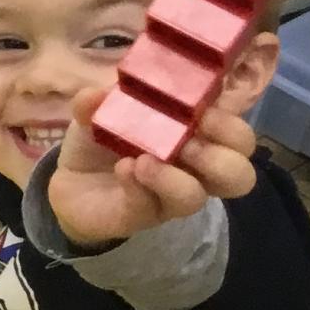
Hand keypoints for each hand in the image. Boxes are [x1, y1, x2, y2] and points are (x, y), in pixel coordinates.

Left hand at [46, 86, 257, 246]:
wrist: (69, 183)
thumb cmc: (103, 141)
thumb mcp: (98, 112)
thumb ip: (98, 99)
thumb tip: (96, 94)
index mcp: (198, 139)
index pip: (239, 138)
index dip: (231, 126)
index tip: (202, 111)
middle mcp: (194, 172)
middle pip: (240, 175)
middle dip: (219, 156)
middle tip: (186, 142)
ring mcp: (169, 198)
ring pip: (196, 198)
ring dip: (174, 177)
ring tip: (145, 159)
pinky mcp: (141, 215)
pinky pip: (148, 205)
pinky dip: (137, 184)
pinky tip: (123, 168)